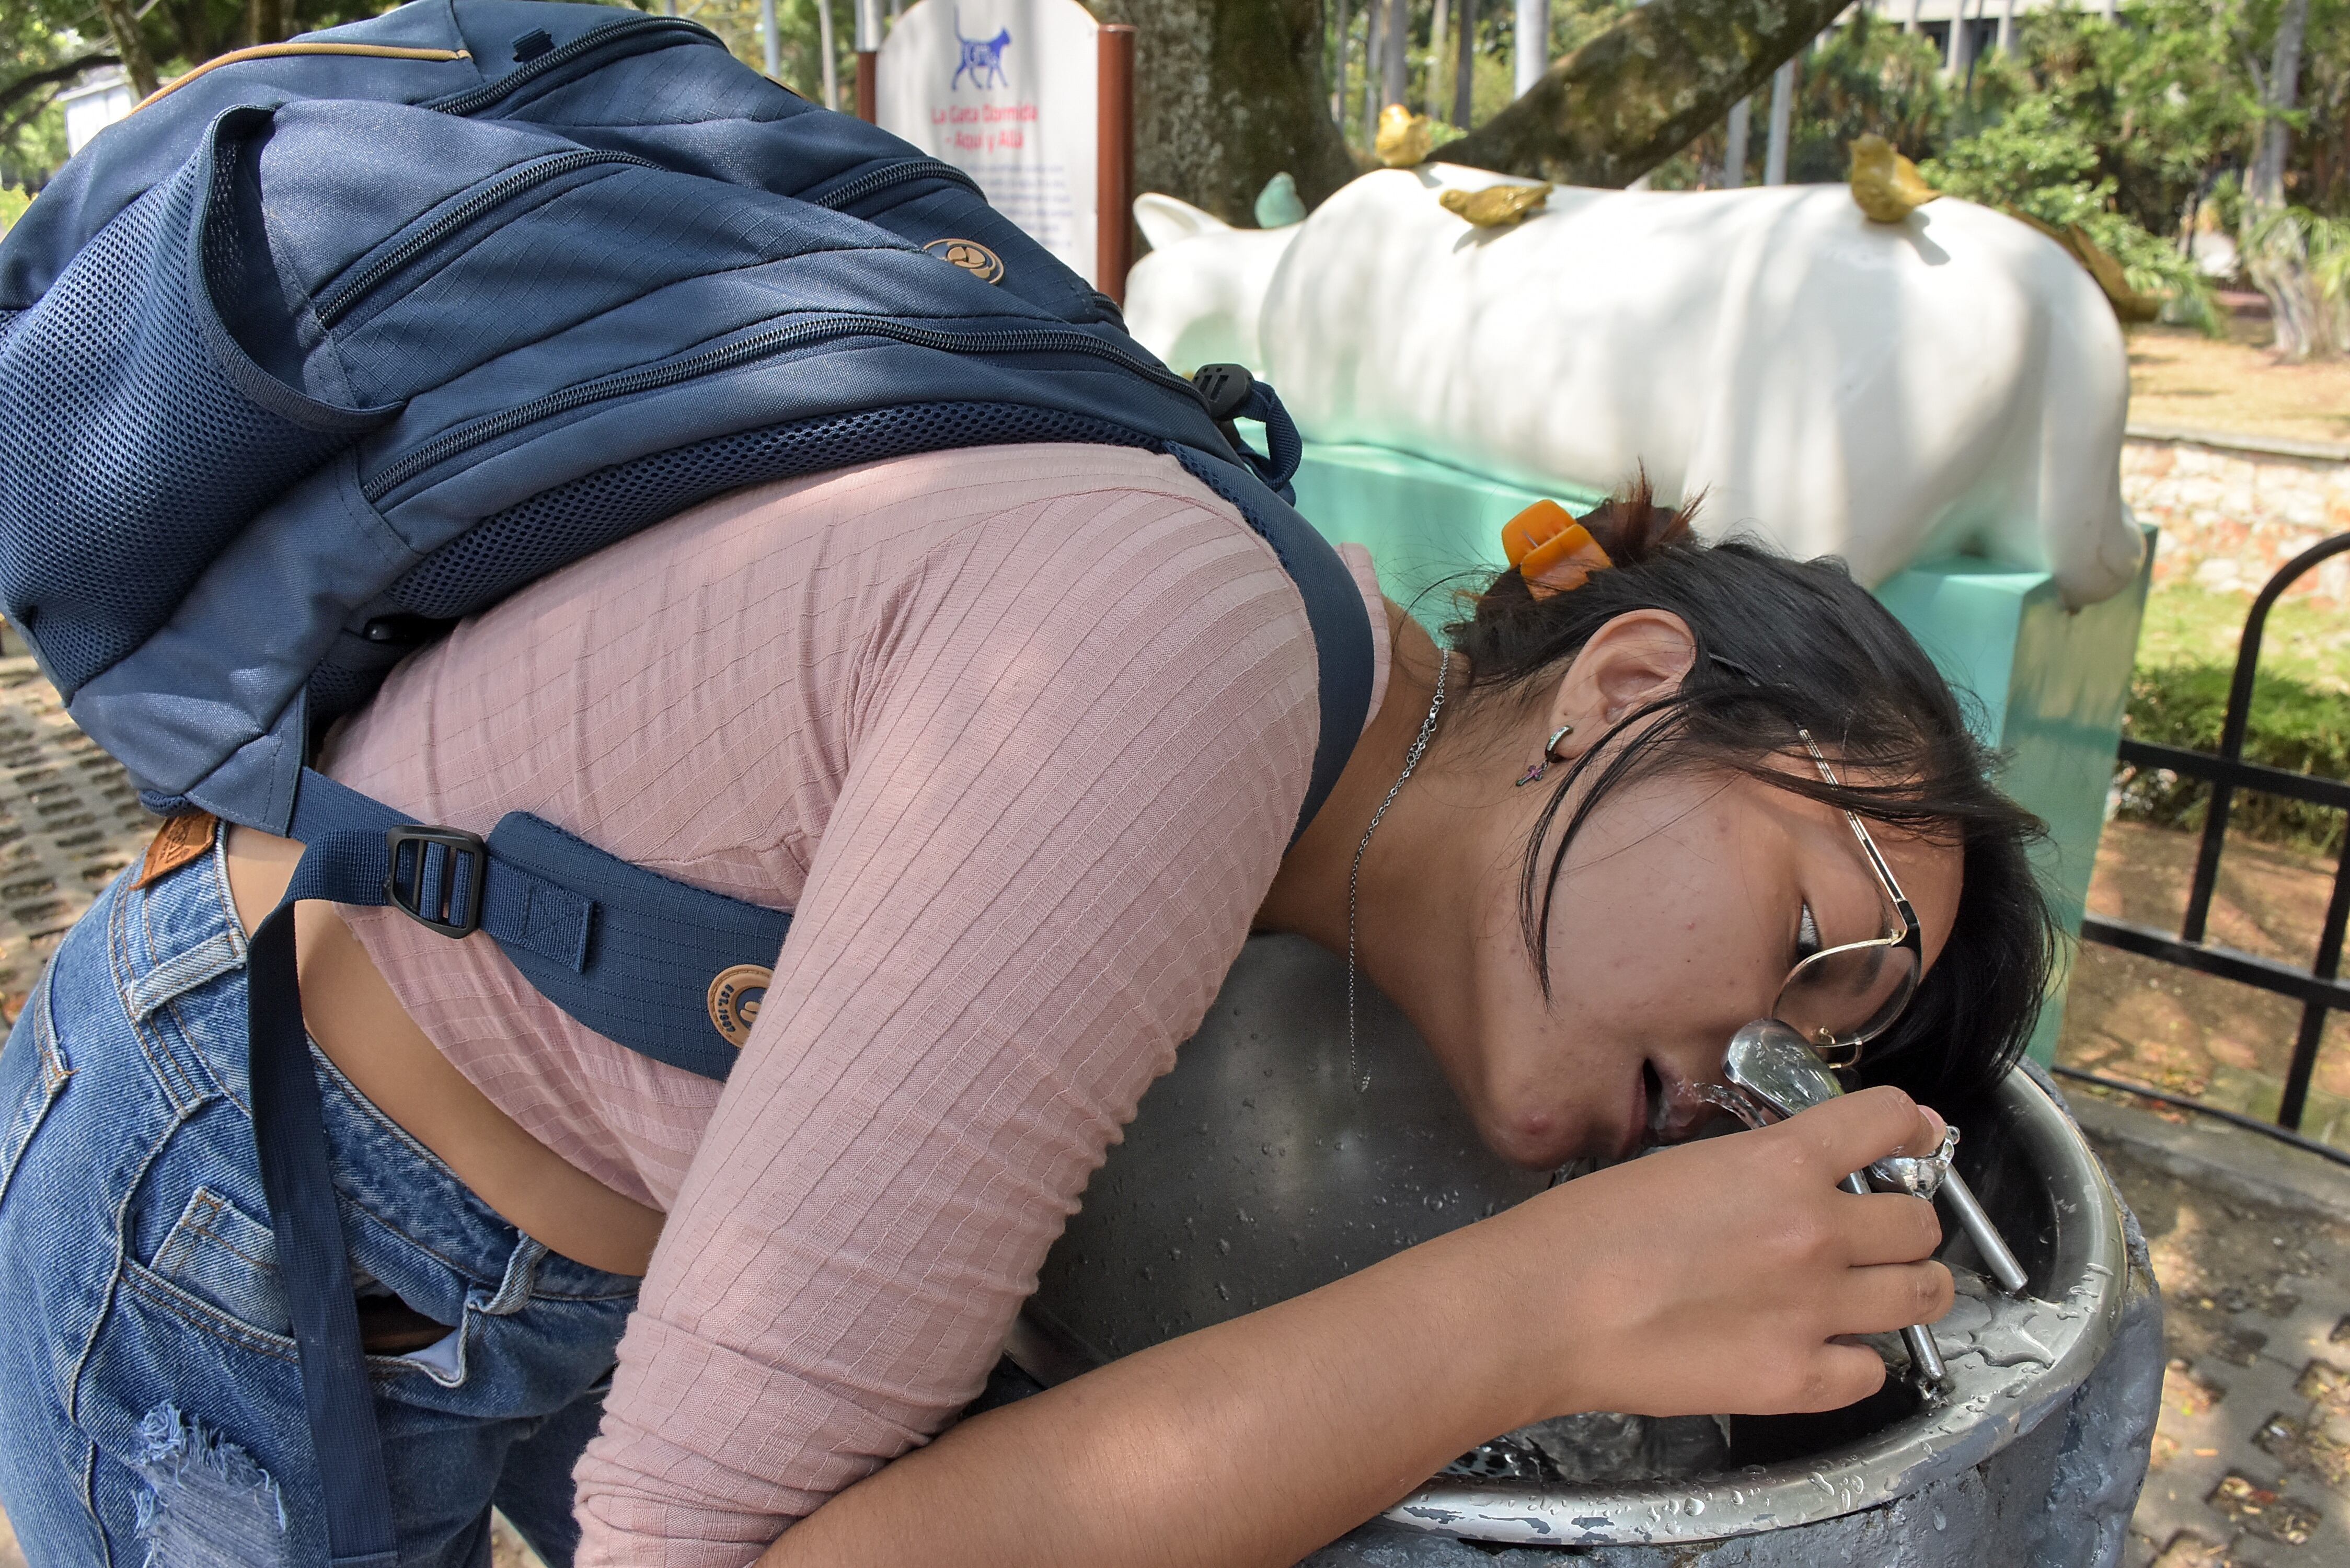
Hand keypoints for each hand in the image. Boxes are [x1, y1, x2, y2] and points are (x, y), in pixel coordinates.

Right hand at [1479, 1086, 1951, 1421]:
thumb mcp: (1683, 1164)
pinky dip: (1858, 1359)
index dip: (1908, 1127)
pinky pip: (1874, 1370)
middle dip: (1905, 1221)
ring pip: (1923, 1294)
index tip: (1908, 1140)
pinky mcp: (1797, 1379)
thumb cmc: (1588, 1232)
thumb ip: (1757, 1168)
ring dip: (1909, 1286)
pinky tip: (1826, 1347)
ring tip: (1880, 1290)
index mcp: (1783, 1164)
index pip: (1891, 1120)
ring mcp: (1814, 1311)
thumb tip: (1799, 1178)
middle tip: (1877, 1231)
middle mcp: (1816, 1233)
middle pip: (1920, 1221)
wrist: (1546, 1308)